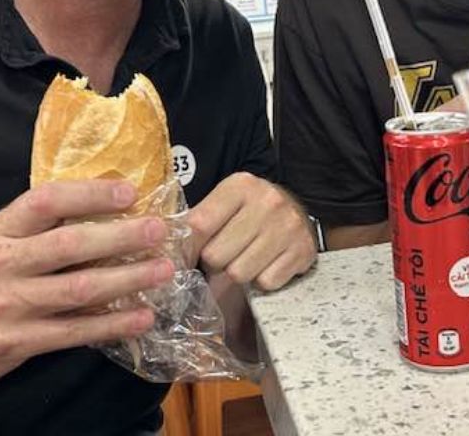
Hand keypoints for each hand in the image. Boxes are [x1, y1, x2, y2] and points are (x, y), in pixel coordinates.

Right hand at [0, 180, 174, 394]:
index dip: (89, 194)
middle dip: (121, 236)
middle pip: (69, 245)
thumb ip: (41, 228)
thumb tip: (107, 205)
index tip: (129, 191)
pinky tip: (141, 317)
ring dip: (127, 279)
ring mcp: (7, 305)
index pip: (45, 201)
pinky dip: (111, 325)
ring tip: (164, 271)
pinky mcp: (15, 343)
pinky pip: (74, 332)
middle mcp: (1, 264)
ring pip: (78, 289)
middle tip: (159, 231)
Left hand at [186, 172, 315, 290]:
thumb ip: (198, 223)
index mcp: (240, 185)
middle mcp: (267, 201)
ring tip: (244, 260)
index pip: (199, 226)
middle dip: (215, 263)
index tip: (185, 260)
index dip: (187, 250)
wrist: (297, 212)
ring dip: (237, 274)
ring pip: (239, 273)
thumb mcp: (225, 204)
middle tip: (224, 257)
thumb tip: (165, 256)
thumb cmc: (250, 211)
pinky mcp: (303, 250)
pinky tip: (265, 265)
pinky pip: (266, 283)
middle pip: (216, 256)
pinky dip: (262, 281)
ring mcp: (288, 226)